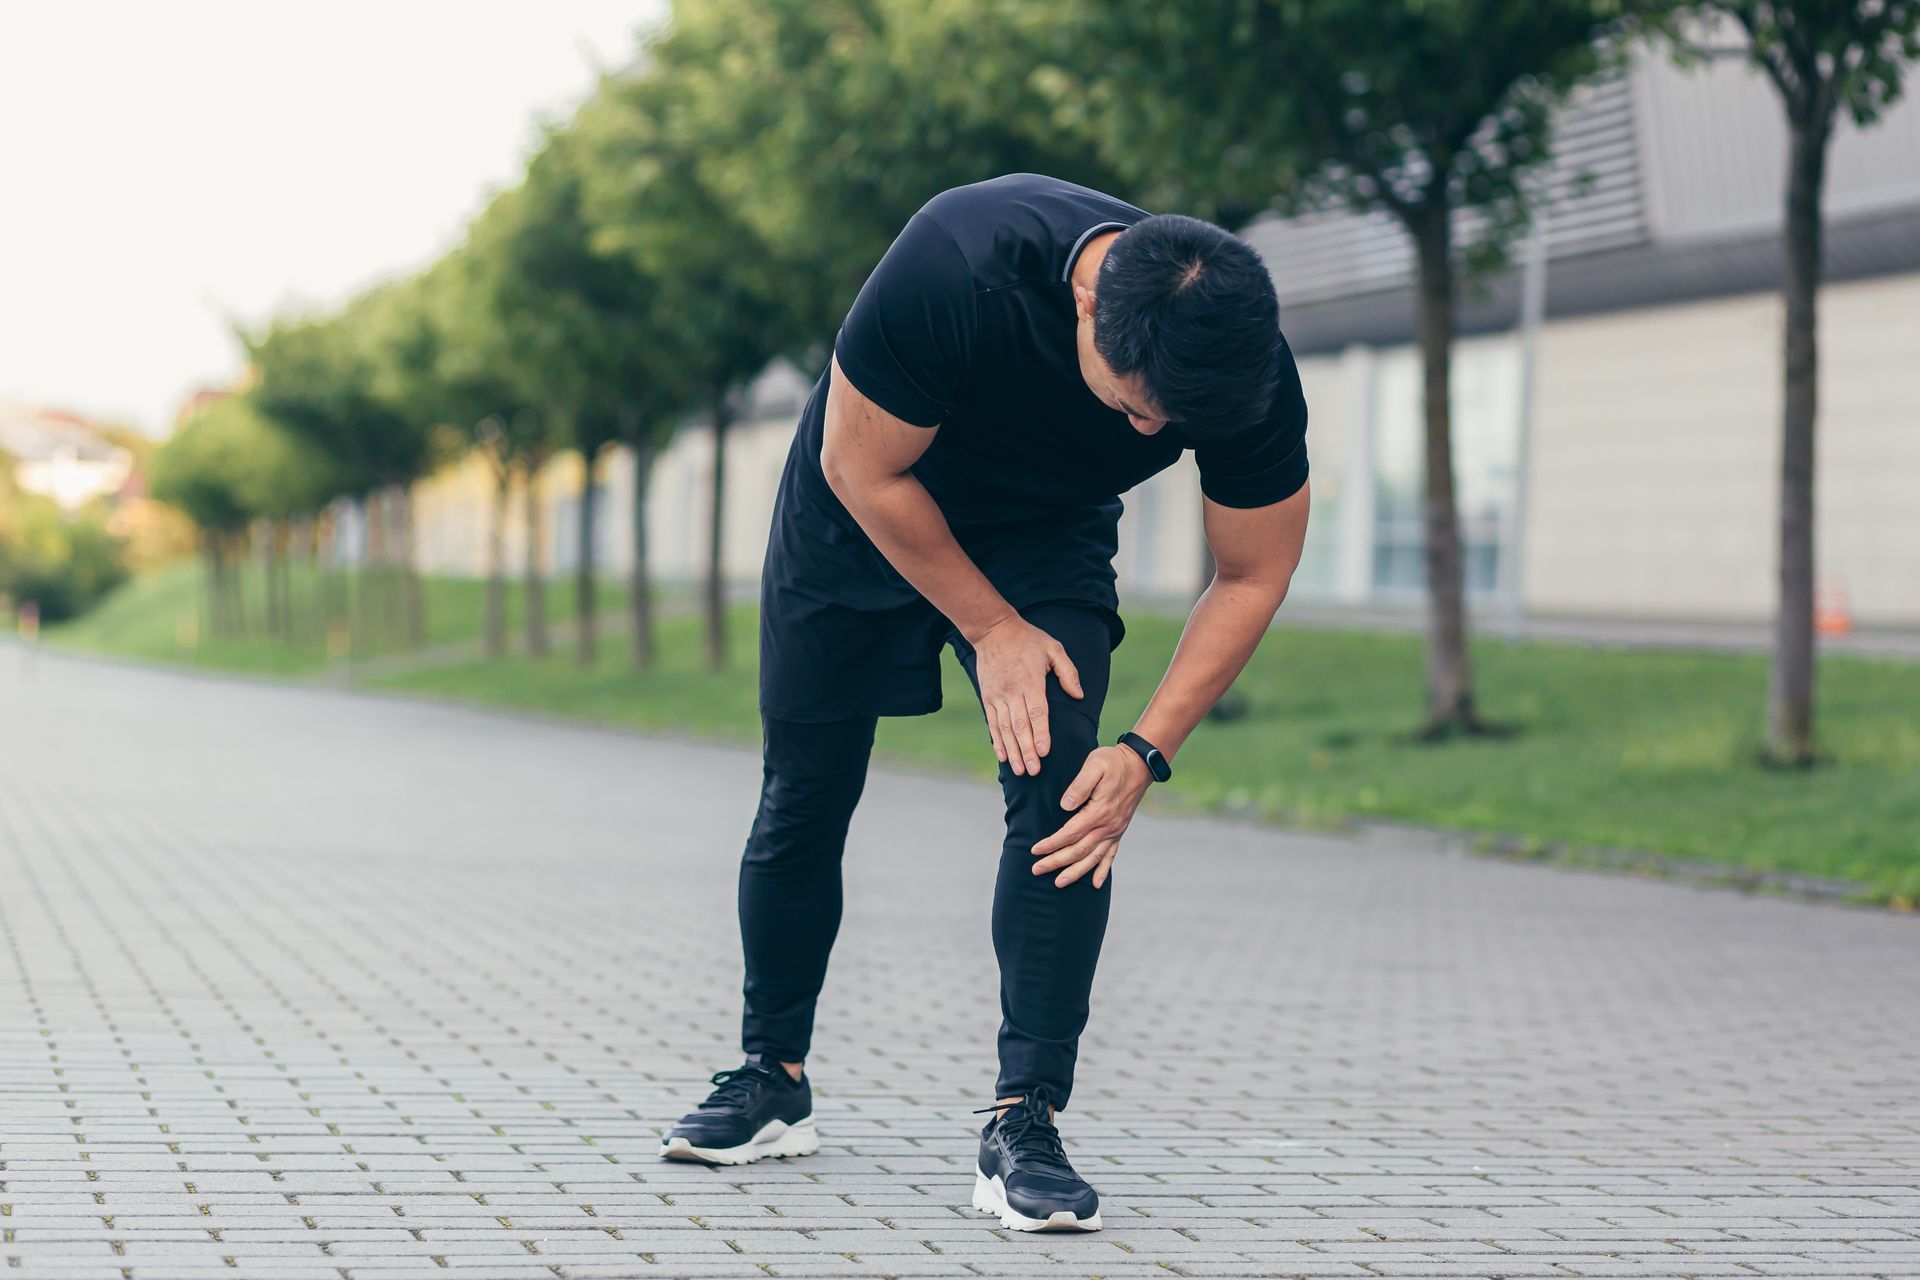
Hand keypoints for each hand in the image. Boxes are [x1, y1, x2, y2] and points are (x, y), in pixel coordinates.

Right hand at [970, 615, 1082, 775]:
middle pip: (1020, 726)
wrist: (993, 631)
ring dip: (1012, 751)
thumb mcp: (1054, 648)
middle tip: (1034, 771)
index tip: (1045, 752)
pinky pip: (992, 723)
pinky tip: (1002, 756)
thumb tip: (1079, 695)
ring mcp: (997, 696)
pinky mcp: (988, 698)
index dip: (1041, 733)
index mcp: (1031, 681)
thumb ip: (1068, 672)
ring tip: (1019, 770)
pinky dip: (997, 741)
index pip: (1037, 712)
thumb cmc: (1028, 639)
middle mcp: (1012, 692)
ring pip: (1004, 729)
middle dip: (1027, 751)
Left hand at [1030, 745, 1150, 888]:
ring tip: (1059, 883)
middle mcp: (1108, 826)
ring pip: (1093, 858)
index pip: (1070, 833)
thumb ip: (1079, 785)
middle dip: (1056, 862)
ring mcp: (1115, 831)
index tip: (1035, 850)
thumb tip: (1064, 805)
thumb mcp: (1095, 764)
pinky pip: (1111, 855)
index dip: (1052, 844)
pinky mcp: (1119, 831)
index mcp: (1099, 811)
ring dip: (1075, 872)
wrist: (1138, 765)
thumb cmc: (1113, 762)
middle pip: (1078, 850)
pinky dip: (1102, 871)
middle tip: (1037, 870)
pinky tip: (1096, 884)